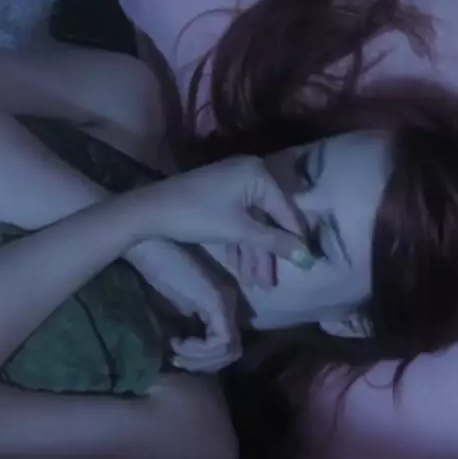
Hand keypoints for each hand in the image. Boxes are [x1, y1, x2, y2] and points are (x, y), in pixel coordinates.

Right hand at [127, 240, 241, 371]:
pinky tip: (178, 341)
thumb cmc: (155, 271)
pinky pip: (221, 341)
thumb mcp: (172, 308)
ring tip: (176, 350)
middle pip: (232, 352)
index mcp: (221, 303)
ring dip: (200, 359)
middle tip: (177, 359)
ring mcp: (226, 301)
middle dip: (204, 364)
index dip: (204, 360)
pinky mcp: (216, 302)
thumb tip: (183, 358)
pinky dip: (200, 349)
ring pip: (230, 351)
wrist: (148, 246)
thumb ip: (184, 328)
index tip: (176, 355)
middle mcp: (230, 302)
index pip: (227, 345)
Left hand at [129, 156, 313, 267]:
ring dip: (255, 254)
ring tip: (258, 285)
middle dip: (270, 254)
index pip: (286, 210)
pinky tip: (244, 271)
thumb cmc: (197, 215)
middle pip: (269, 219)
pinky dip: (241, 243)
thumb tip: (306, 257)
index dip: (295, 240)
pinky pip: (239, 220)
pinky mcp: (221, 195)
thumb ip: (273, 242)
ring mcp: (234, 184)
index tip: (307, 265)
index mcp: (258, 174)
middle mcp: (250, 173)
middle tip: (273, 283)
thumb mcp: (238, 230)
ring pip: (253, 223)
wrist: (151, 210)